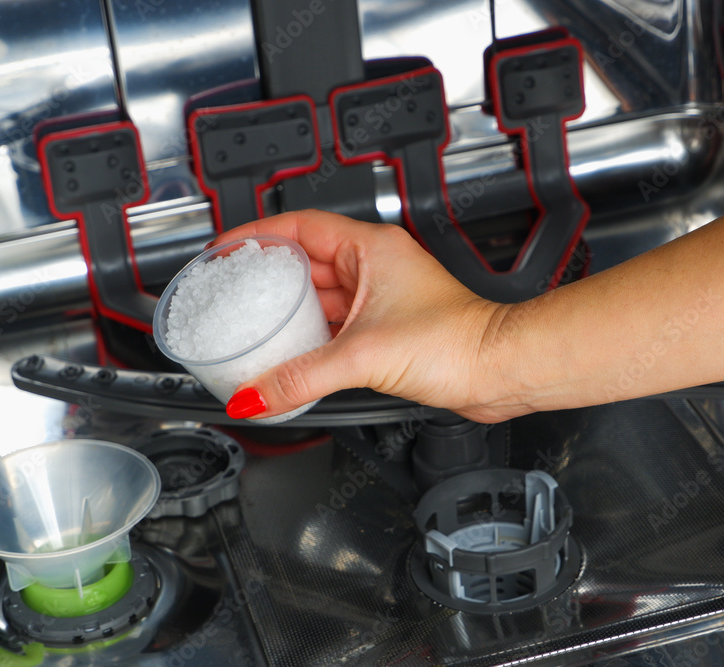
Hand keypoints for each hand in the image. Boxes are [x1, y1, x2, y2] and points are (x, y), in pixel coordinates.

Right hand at [210, 210, 526, 422]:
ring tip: (252, 325)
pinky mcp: (387, 326)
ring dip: (289, 312)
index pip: (298, 226)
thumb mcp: (363, 356)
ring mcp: (382, 295)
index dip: (255, 234)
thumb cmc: (458, 341)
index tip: (224, 250)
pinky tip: (291, 354)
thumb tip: (255, 395)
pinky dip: (311, 337)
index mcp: (371, 248)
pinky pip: (335, 324)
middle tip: (229, 292)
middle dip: (266, 278)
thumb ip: (302, 377)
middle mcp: (375, 265)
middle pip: (305, 262)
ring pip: (321, 296)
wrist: (499, 369)